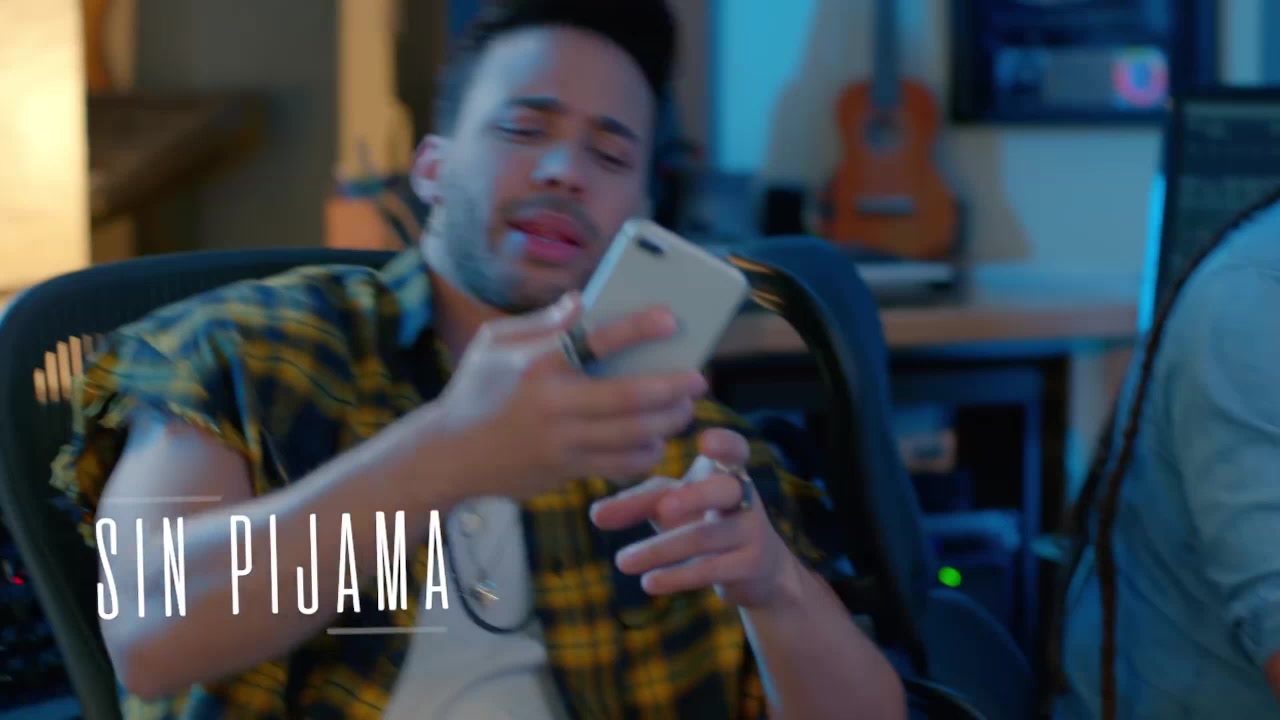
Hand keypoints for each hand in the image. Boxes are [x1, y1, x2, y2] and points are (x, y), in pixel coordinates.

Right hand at [440, 292, 708, 499]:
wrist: (447, 455)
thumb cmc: (475, 390)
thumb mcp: (495, 344)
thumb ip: (542, 322)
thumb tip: (583, 299)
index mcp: (538, 364)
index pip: (599, 340)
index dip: (640, 327)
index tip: (671, 319)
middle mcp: (554, 404)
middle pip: (631, 397)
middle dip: (674, 388)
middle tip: (699, 379)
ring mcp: (561, 443)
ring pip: (633, 436)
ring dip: (668, 423)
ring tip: (683, 409)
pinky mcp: (566, 471)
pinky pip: (619, 466)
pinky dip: (644, 455)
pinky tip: (654, 442)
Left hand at [588, 428, 802, 608]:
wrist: (757, 570)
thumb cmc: (705, 521)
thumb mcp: (673, 504)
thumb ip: (636, 503)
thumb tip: (595, 513)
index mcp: (728, 471)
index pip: (735, 450)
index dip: (725, 444)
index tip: (705, 440)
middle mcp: (745, 497)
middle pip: (722, 490)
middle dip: (693, 497)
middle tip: (662, 509)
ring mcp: (751, 531)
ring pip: (704, 537)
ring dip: (659, 549)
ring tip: (622, 561)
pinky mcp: (749, 565)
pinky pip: (710, 569)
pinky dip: (676, 576)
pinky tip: (648, 582)